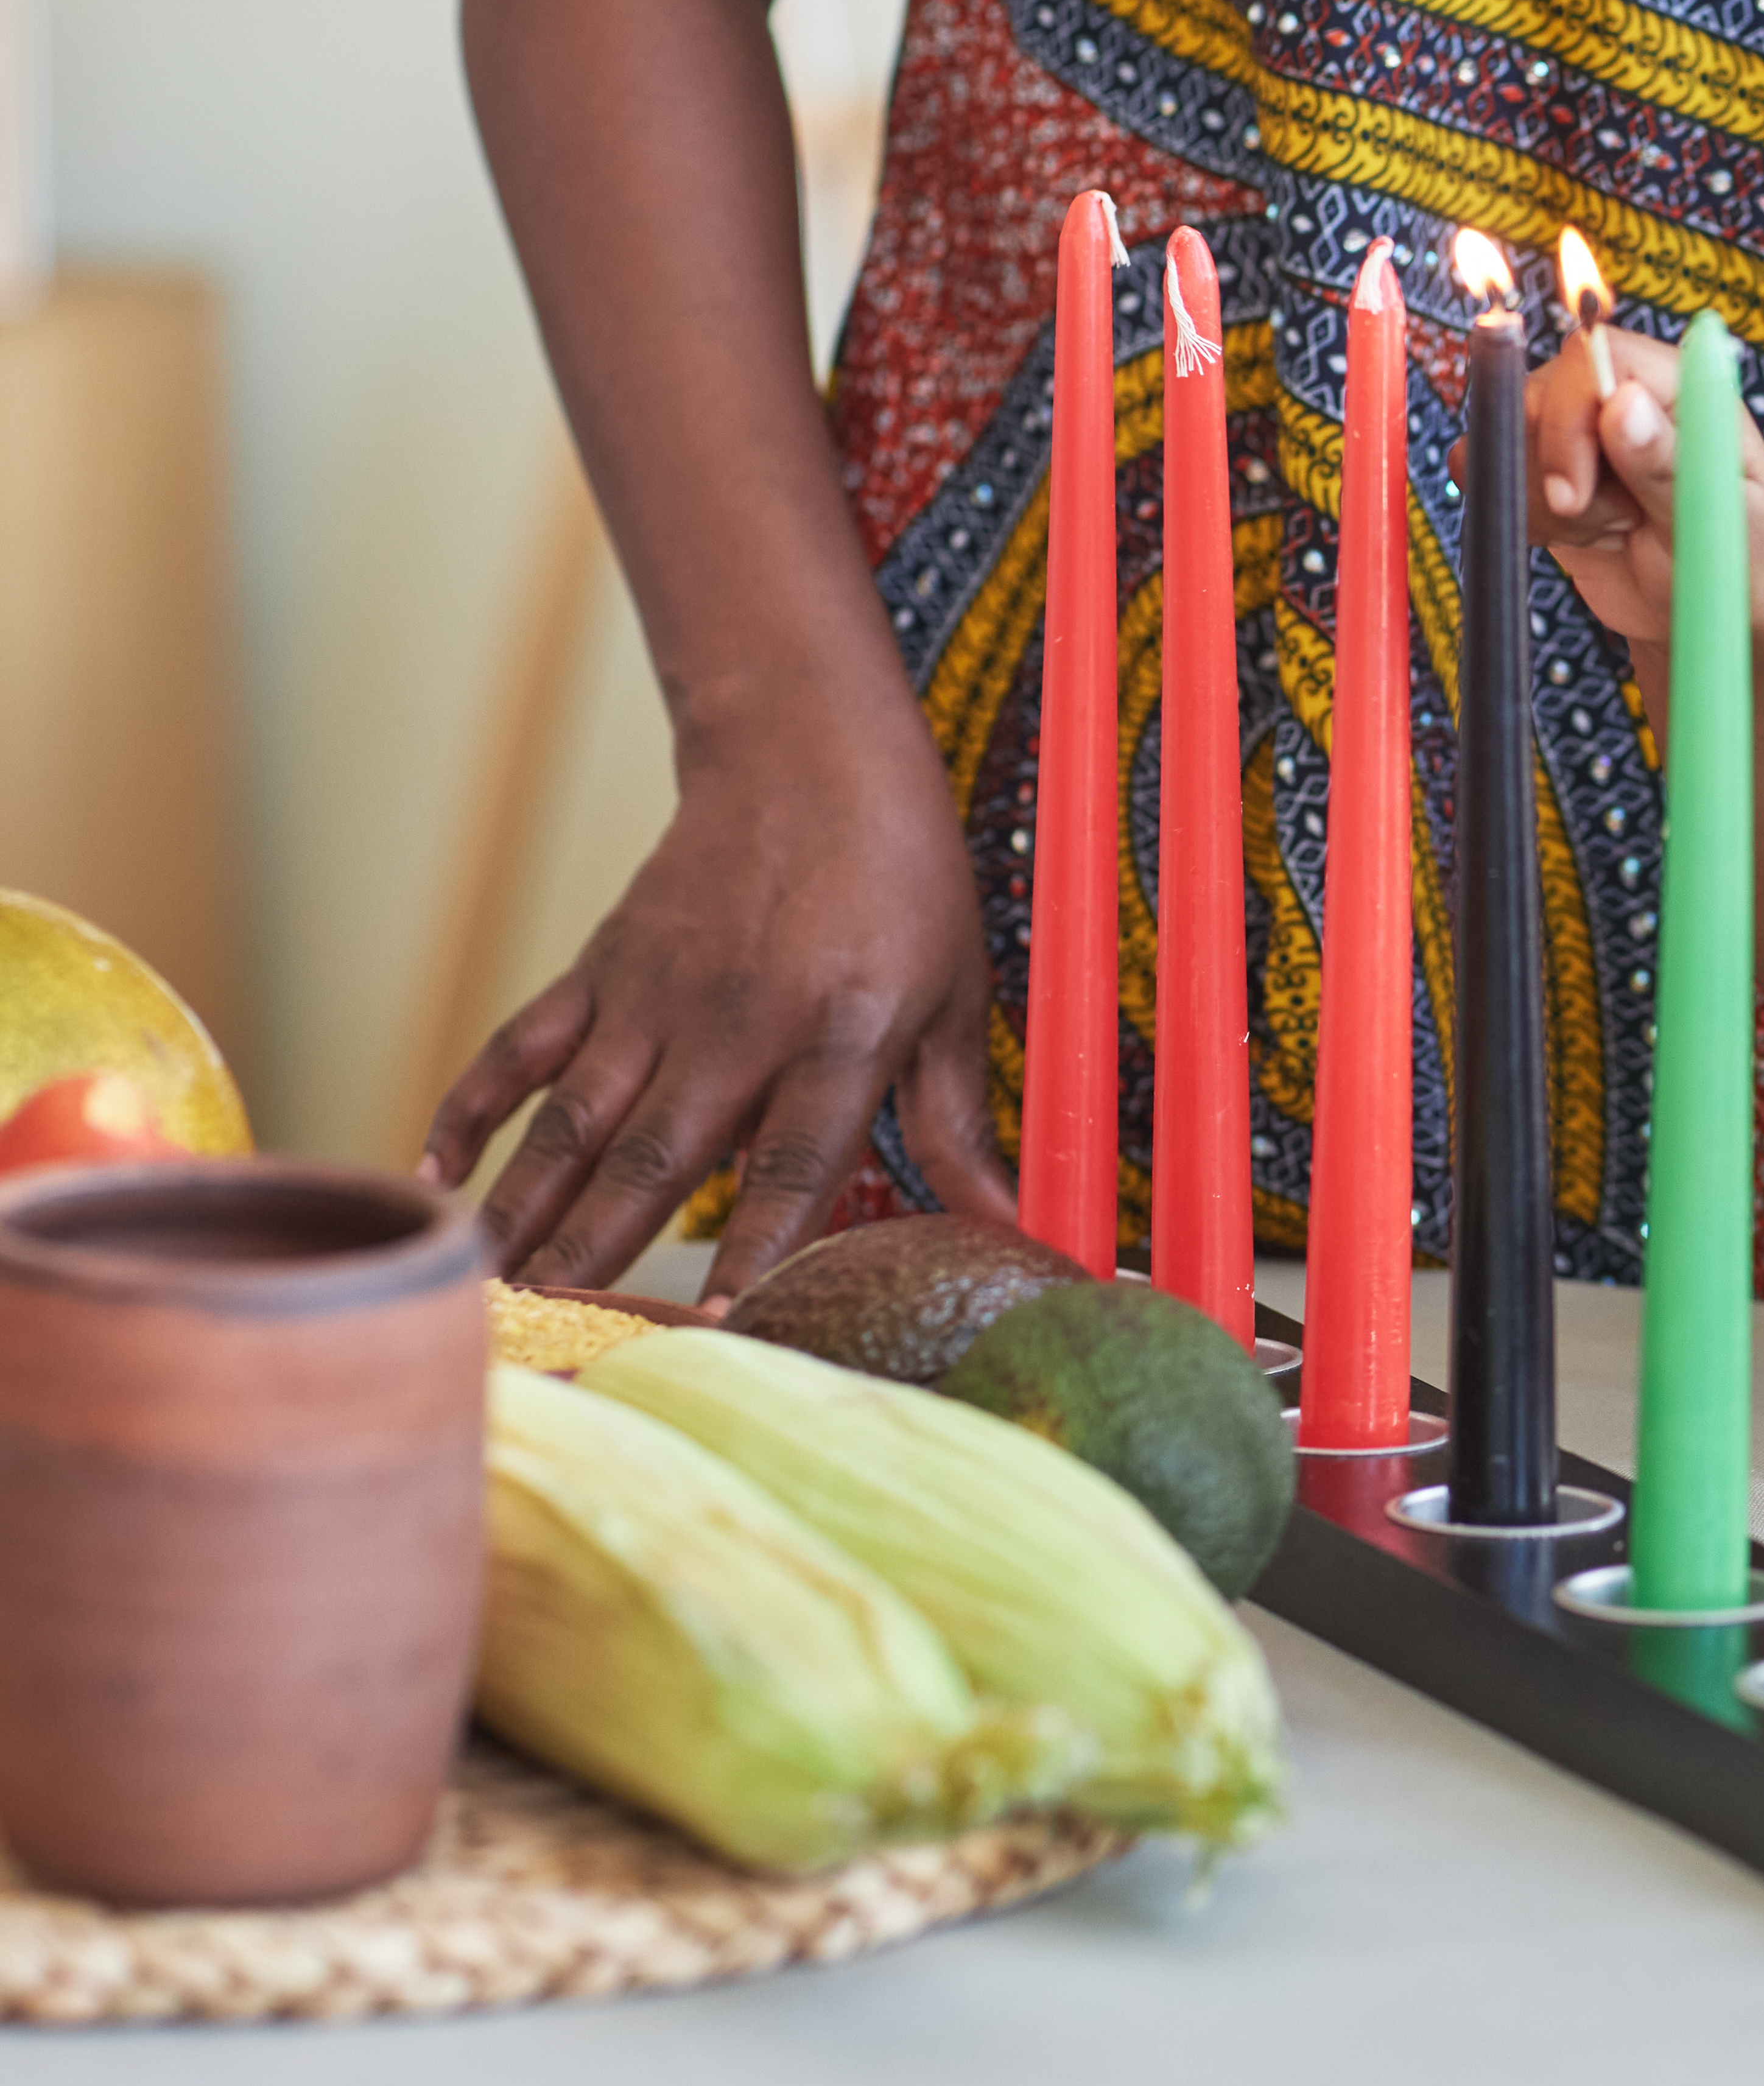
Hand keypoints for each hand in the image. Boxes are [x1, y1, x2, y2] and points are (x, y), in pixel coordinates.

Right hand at [419, 717, 1013, 1297]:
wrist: (809, 752)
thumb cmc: (902, 878)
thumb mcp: (955, 995)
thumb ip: (959, 1120)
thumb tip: (1007, 1225)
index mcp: (838, 1037)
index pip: (793, 1166)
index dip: (757, 1247)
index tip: (721, 1324)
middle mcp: (737, 1025)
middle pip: (660, 1159)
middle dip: (604, 1252)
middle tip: (558, 1334)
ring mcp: (654, 998)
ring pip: (576, 1121)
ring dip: (526, 1208)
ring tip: (489, 1288)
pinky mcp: (600, 969)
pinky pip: (520, 1048)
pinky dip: (471, 1109)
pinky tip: (434, 1180)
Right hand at [1517, 329, 1763, 649]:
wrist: (1709, 610)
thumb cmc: (1735, 559)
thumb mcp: (1715, 519)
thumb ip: (1666, 462)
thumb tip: (1623, 400)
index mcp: (1676, 384)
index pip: (1593, 357)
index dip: (1570, 420)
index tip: (1575, 493)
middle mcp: (1621, 393)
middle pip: (1540, 396)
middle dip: (1560, 475)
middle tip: (1619, 524)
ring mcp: (1579, 430)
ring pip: (1509, 441)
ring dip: (1551, 507)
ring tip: (1616, 530)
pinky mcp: (1545, 468)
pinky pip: (1494, 476)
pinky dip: (1528, 519)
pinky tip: (1585, 537)